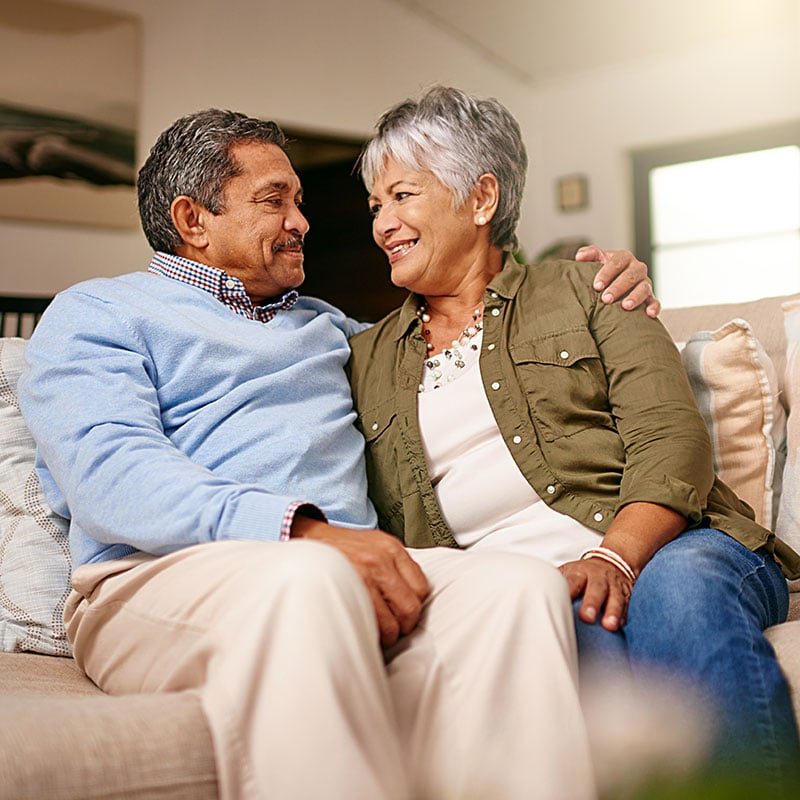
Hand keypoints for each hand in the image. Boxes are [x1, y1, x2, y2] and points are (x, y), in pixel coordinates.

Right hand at [291, 516, 429, 646]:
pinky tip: (364, 628)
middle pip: (410, 608)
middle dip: (403, 625)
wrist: (309, 540)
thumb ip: (396, 567)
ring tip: (377, 632)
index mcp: (392, 548)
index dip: (414, 606)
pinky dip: (371, 634)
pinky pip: (370, 625)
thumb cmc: (343, 548)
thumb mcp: (375, 545)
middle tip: (393, 628)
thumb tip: (413, 599)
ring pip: (391, 623)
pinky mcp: (346, 590)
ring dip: (387, 635)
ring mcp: (363, 576)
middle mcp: (380, 560)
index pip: (421, 588)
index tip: (404, 612)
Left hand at [559, 557, 633, 631]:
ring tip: (609, 626)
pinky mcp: (626, 595)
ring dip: (613, 612)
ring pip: (615, 598)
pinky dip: (624, 615)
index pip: (572, 581)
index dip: (568, 590)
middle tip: (586, 617)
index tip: (560, 601)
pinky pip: (627, 605)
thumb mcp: (568, 572)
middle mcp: (597, 578)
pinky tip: (621, 626)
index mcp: (579, 572)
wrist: (611, 562)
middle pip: (596, 589)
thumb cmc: (582, 574)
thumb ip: (555, 581)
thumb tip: (530, 591)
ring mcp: (613, 586)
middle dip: (592, 603)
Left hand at [576, 245, 659, 317]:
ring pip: (644, 288)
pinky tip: (649, 314)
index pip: (616, 262)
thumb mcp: (598, 260)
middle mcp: (637, 269)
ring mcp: (646, 283)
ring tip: (625, 306)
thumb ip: (590, 254)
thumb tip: (579, 256)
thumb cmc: (605, 272)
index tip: (597, 286)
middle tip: (606, 299)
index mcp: (624, 258)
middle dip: (618, 287)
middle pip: (630, 276)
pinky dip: (654, 307)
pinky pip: (655, 301)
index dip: (606, 274)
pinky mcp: (650, 297)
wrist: (617, 282)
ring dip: (635, 297)